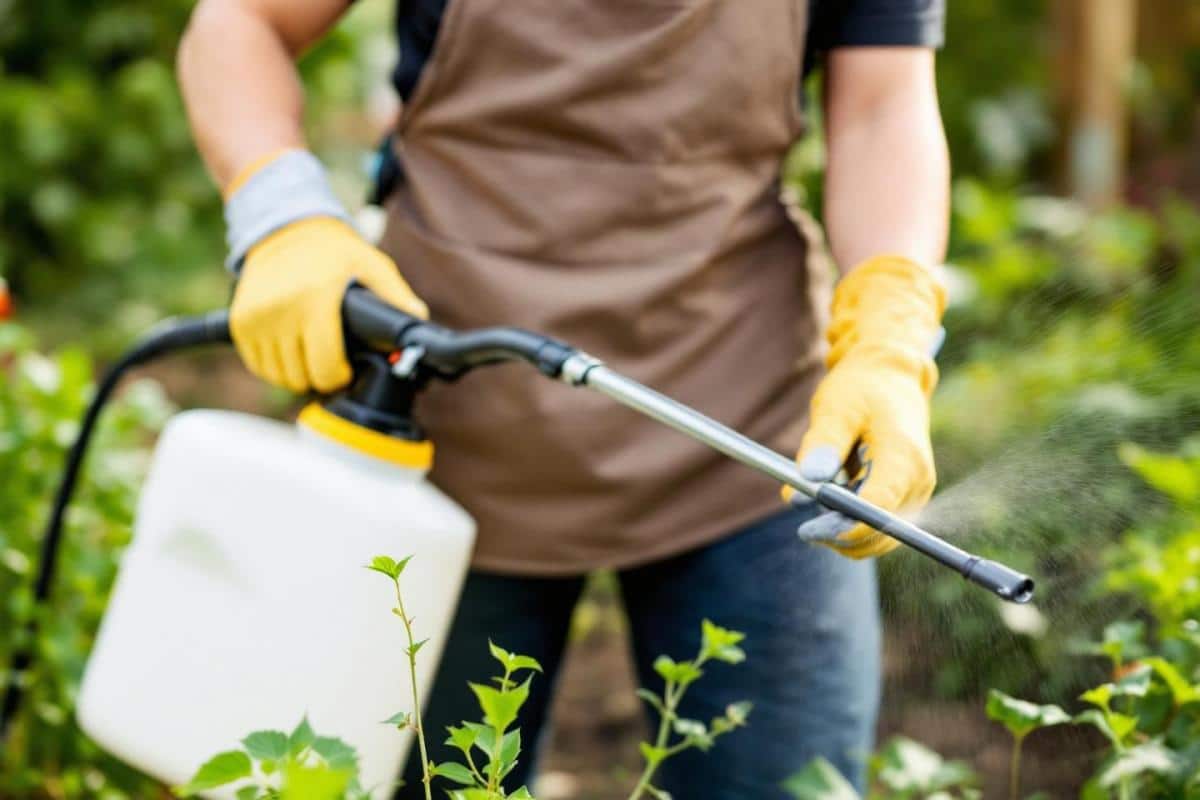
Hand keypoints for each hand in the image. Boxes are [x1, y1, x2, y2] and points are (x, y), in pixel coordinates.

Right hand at [230, 217, 427, 392]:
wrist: (284, 228)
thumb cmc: (334, 251)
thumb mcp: (371, 264)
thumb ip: (396, 295)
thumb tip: (419, 321)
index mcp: (315, 299)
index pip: (326, 367)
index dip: (340, 375)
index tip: (347, 368)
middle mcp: (280, 310)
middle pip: (302, 377)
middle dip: (321, 376)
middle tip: (332, 361)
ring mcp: (256, 317)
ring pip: (279, 376)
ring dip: (298, 373)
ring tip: (313, 355)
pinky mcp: (240, 322)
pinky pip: (258, 365)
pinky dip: (275, 366)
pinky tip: (292, 350)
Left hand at [784, 255, 944, 558]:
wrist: (890, 375)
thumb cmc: (861, 388)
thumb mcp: (835, 407)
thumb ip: (823, 443)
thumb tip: (809, 481)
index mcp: (903, 457)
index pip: (880, 510)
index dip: (846, 528)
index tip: (810, 529)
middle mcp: (918, 480)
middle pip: (882, 532)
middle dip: (842, 536)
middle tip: (804, 527)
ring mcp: (916, 490)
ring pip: (881, 535)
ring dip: (846, 532)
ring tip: (817, 508)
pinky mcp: (907, 495)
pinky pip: (880, 525)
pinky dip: (853, 523)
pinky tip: (832, 502)